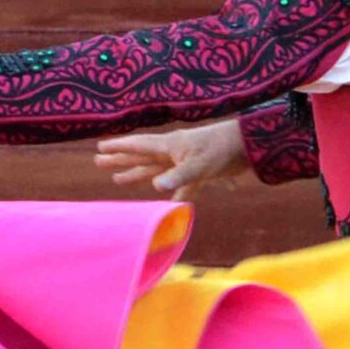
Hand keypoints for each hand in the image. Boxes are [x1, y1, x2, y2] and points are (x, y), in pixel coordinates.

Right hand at [92, 119, 245, 199]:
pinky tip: (168, 203)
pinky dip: (174, 195)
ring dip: (137, 175)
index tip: (100, 148)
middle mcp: (174, 153)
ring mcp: (186, 162)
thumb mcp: (199, 165)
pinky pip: (181, 186)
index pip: (138, 146)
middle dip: (120, 160)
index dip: (119, 148)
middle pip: (141, 158)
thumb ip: (177, 177)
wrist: (251, 146)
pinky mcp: (200, 173)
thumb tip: (156, 187)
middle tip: (98, 161)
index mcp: (170, 146)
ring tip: (117, 179)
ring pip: (155, 171)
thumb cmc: (223, 150)